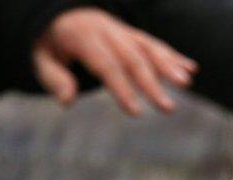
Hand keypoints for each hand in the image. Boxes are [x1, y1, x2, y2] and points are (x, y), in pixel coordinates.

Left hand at [33, 7, 197, 114]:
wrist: (58, 14)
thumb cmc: (48, 44)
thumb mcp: (40, 59)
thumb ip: (54, 79)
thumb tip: (67, 101)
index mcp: (83, 36)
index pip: (106, 65)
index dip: (122, 89)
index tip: (136, 113)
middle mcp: (107, 30)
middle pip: (133, 58)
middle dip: (152, 84)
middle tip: (168, 108)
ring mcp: (122, 30)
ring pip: (148, 47)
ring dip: (169, 65)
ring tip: (186, 84)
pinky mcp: (131, 33)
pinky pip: (153, 43)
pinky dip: (172, 56)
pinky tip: (191, 70)